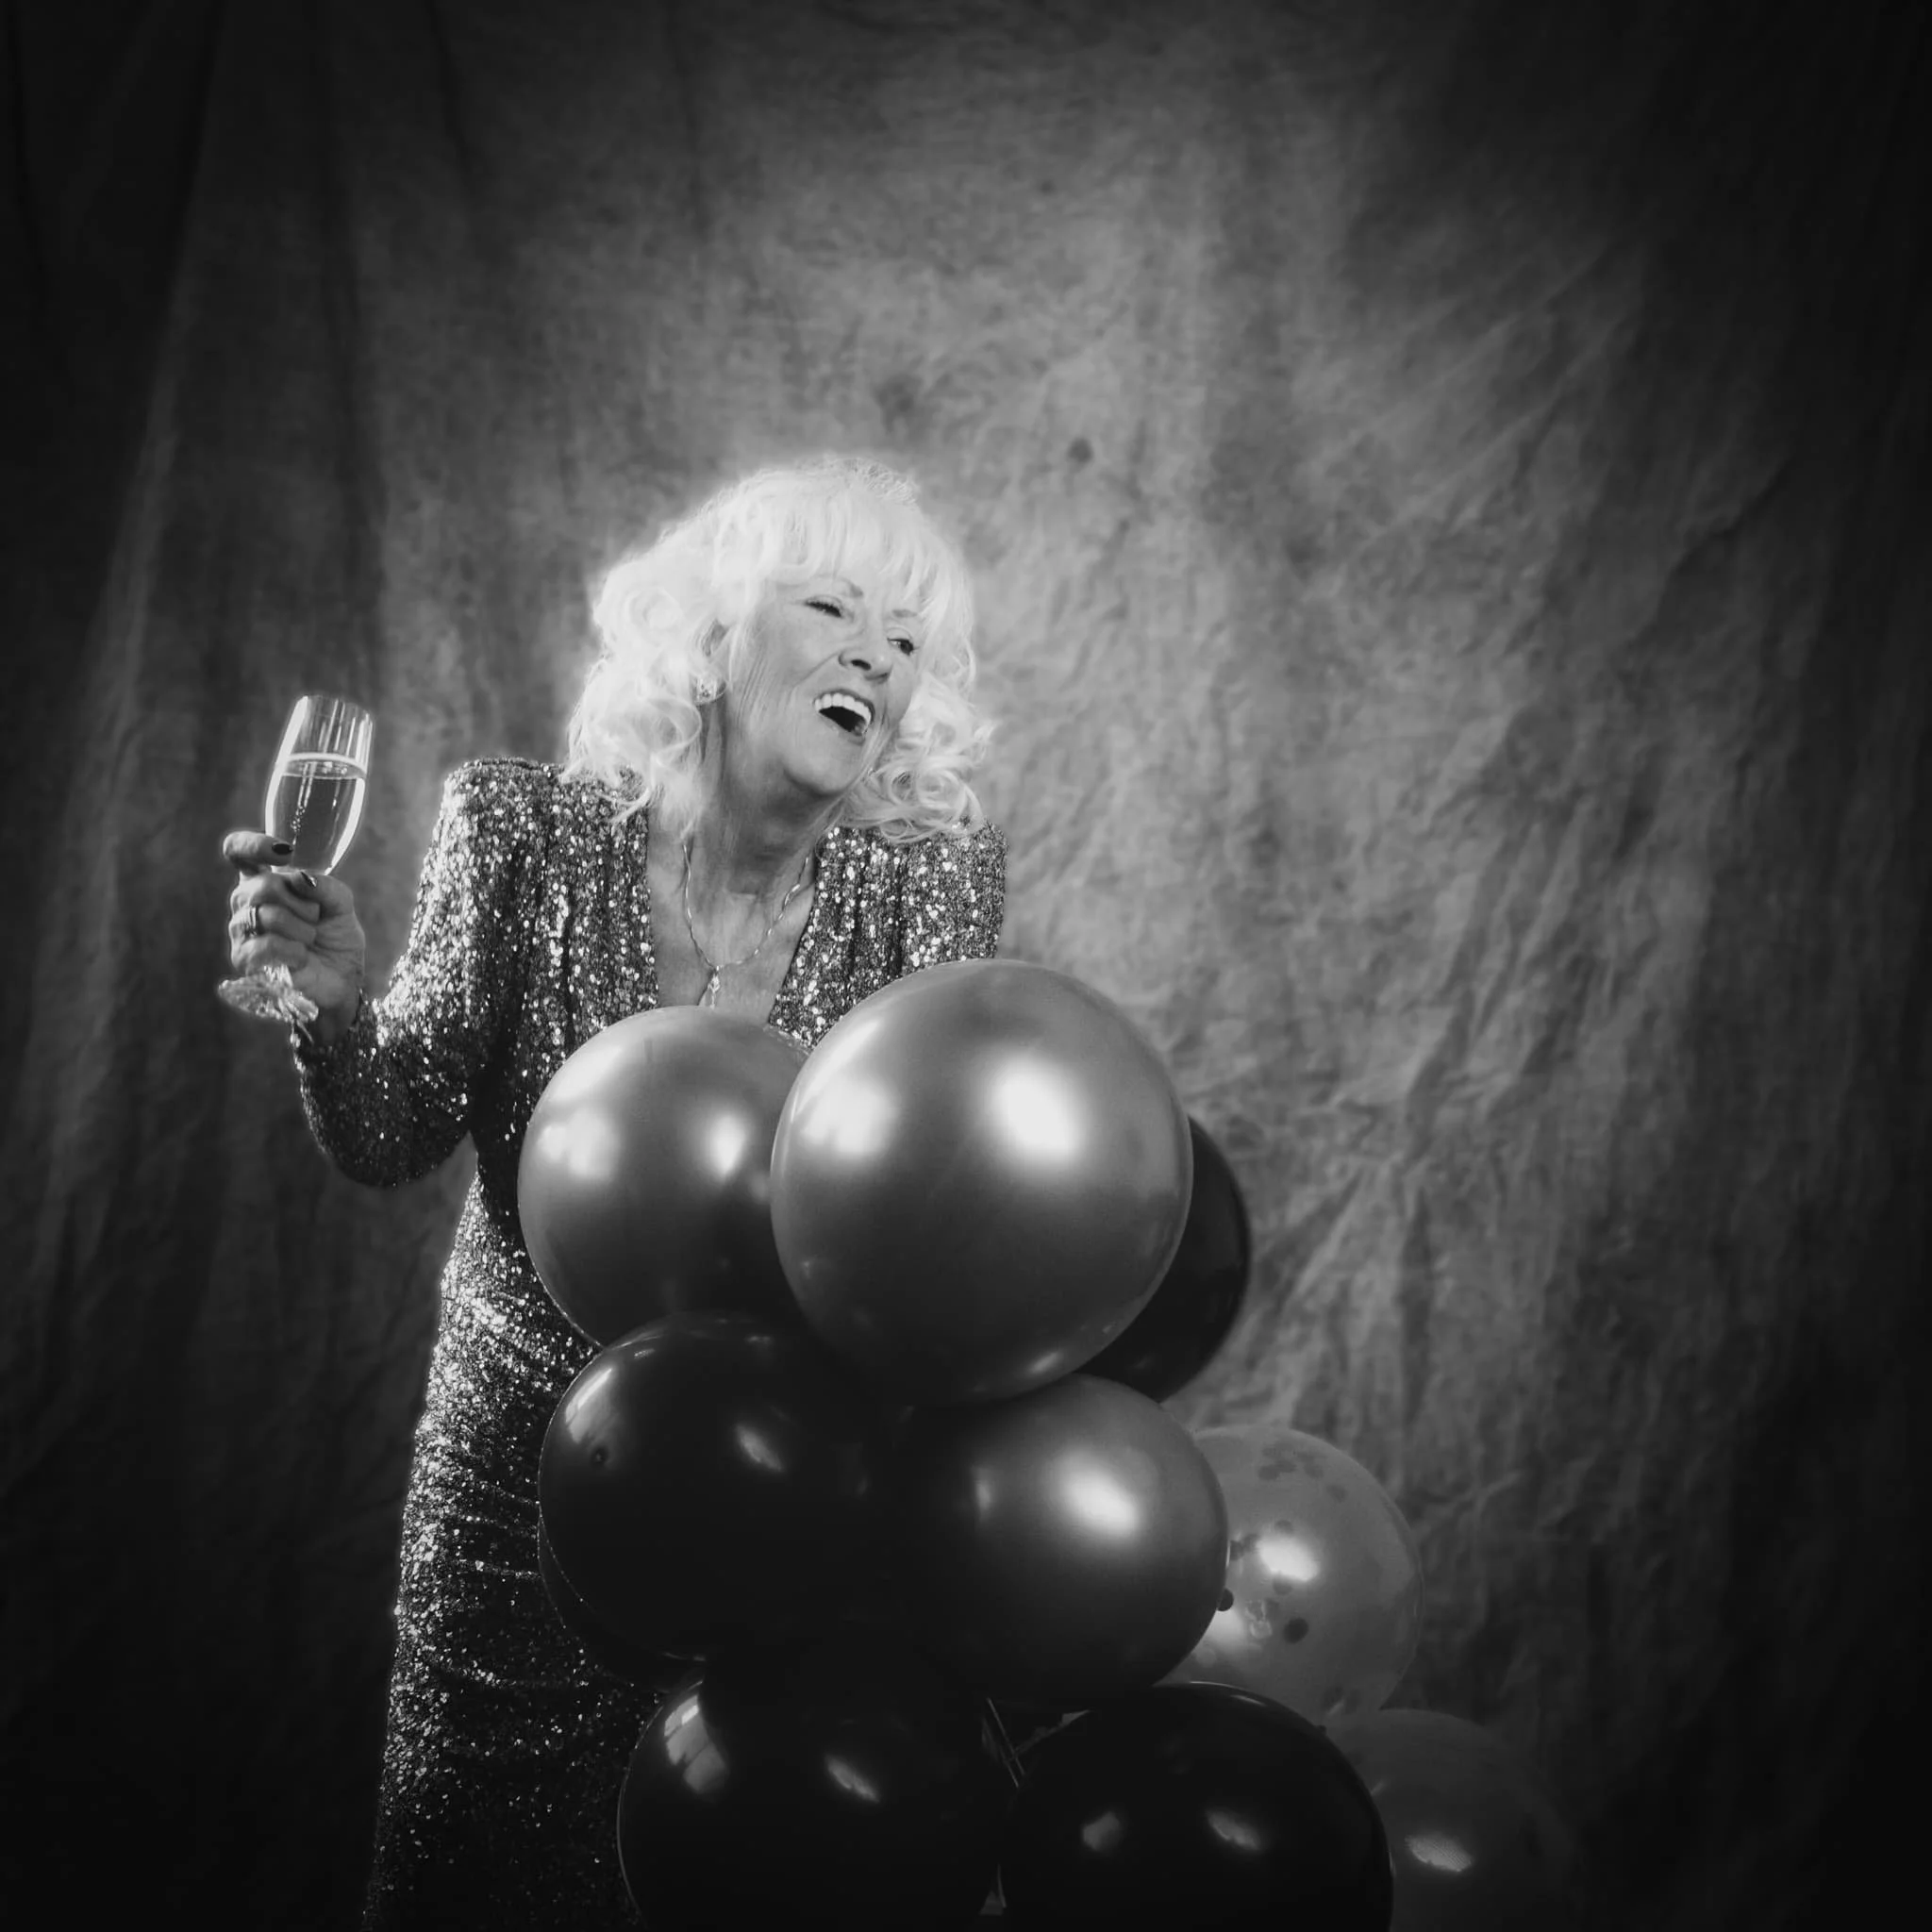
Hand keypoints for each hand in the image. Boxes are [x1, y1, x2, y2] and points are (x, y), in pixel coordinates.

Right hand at [222, 832, 367, 1044]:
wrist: (342, 979)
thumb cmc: (336, 939)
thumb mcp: (341, 905)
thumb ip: (324, 885)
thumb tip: (299, 878)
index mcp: (264, 883)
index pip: (237, 851)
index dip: (253, 844)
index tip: (285, 851)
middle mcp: (246, 904)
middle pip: (260, 885)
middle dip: (299, 901)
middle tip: (315, 917)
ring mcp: (242, 932)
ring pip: (264, 915)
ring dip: (300, 927)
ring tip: (310, 939)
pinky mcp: (245, 960)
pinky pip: (266, 944)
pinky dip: (294, 949)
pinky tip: (302, 957)